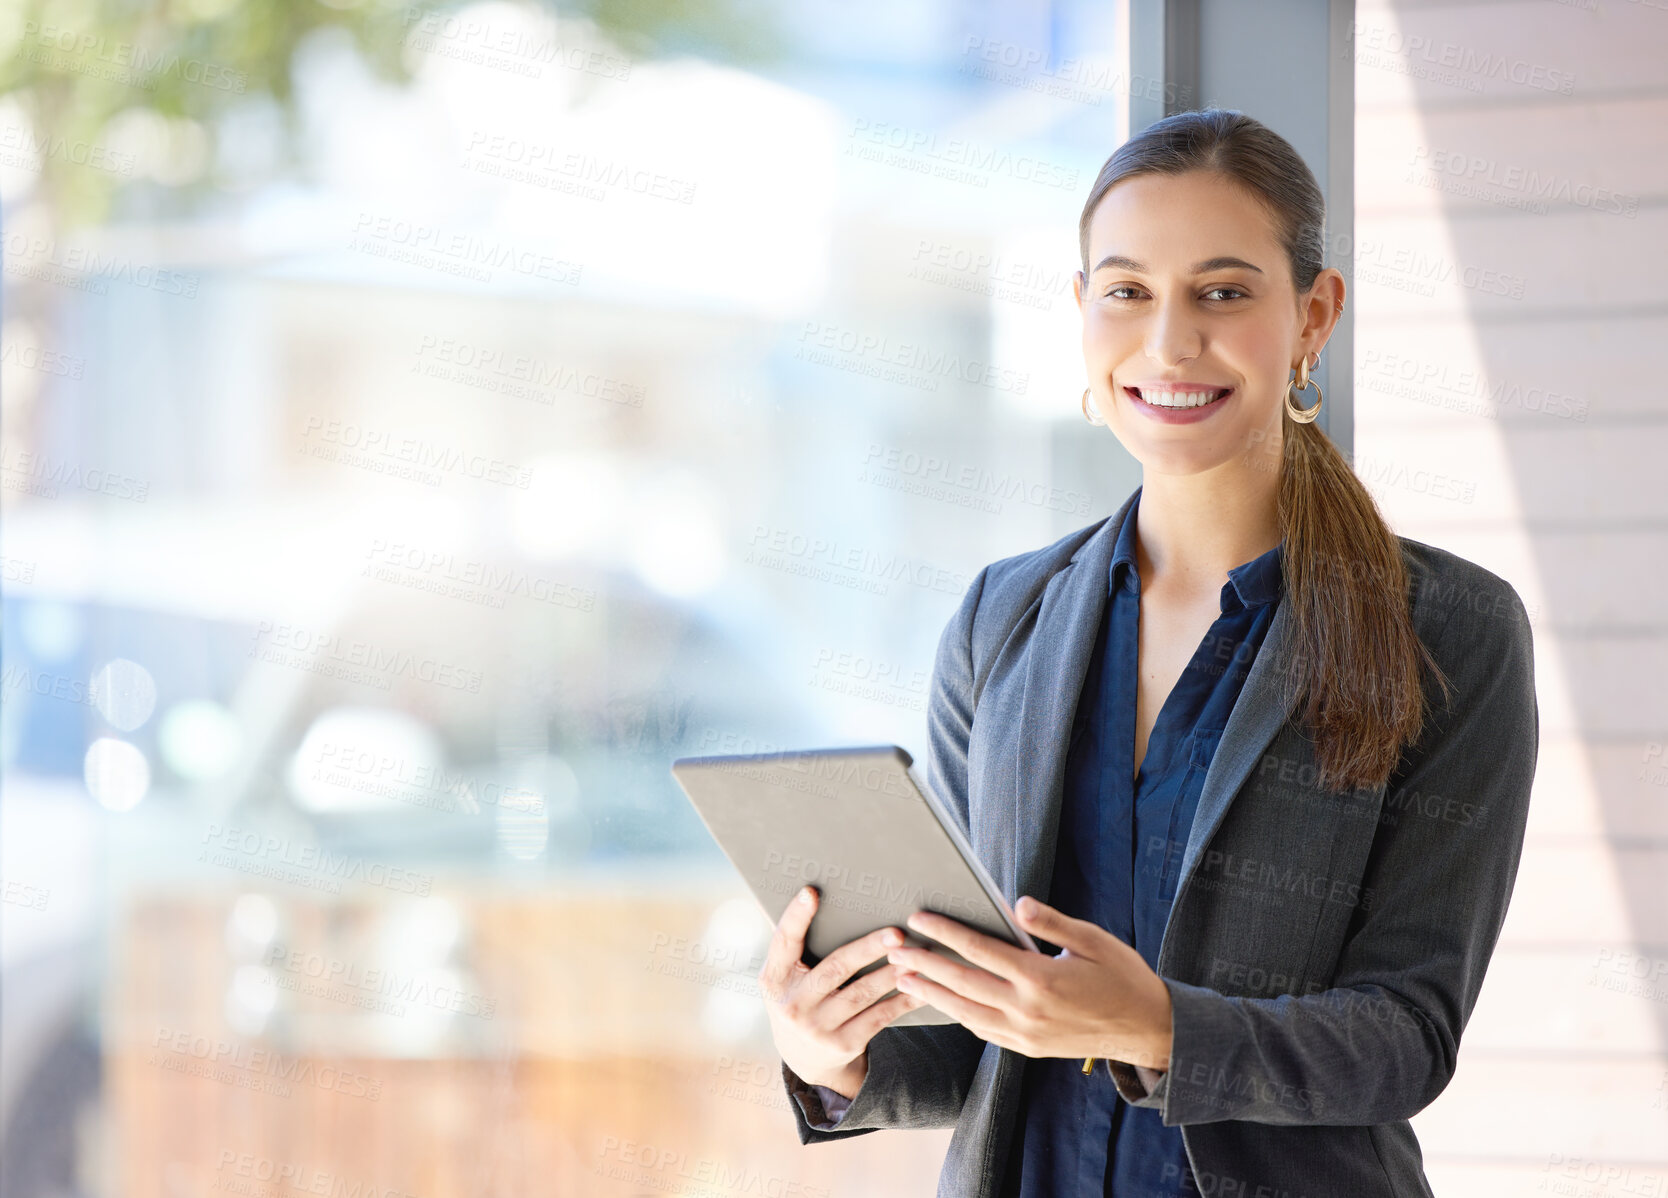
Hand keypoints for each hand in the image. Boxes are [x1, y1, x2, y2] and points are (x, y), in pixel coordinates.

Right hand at [757, 884, 928, 1098]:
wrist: (804, 1058)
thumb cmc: (800, 1000)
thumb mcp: (785, 979)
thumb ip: (796, 950)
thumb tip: (822, 901)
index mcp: (774, 979)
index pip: (784, 942)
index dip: (796, 916)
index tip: (810, 892)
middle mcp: (793, 1004)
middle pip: (836, 968)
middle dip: (868, 949)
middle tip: (895, 934)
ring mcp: (817, 1027)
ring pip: (862, 993)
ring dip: (892, 973)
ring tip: (915, 955)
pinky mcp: (842, 1044)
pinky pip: (879, 1017)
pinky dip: (902, 1000)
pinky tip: (920, 987)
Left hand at [885, 895, 1173, 1068]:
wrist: (1147, 1030)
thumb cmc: (1122, 976)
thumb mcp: (1093, 940)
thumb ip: (1052, 923)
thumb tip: (1017, 903)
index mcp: (1041, 978)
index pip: (980, 949)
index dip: (946, 932)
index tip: (919, 918)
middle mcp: (1027, 1009)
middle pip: (963, 982)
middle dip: (924, 963)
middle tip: (893, 948)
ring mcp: (1025, 1034)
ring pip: (965, 1011)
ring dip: (931, 993)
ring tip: (902, 976)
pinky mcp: (1027, 1048)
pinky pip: (982, 1030)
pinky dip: (957, 1014)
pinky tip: (941, 1001)